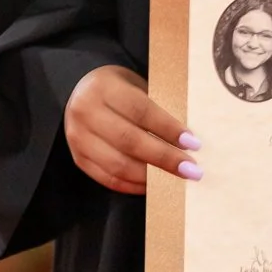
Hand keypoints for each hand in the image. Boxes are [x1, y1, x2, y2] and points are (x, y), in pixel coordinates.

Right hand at [65, 65, 198, 194]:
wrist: (81, 91)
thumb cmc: (119, 88)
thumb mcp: (136, 85)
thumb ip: (156, 108)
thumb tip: (188, 139)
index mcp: (103, 87)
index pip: (140, 110)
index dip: (168, 128)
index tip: (193, 143)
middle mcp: (85, 112)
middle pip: (129, 140)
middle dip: (164, 157)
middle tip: (191, 169)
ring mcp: (78, 138)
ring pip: (118, 165)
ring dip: (151, 176)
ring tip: (175, 179)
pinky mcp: (78, 159)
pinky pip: (108, 179)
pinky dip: (133, 186)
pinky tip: (153, 185)